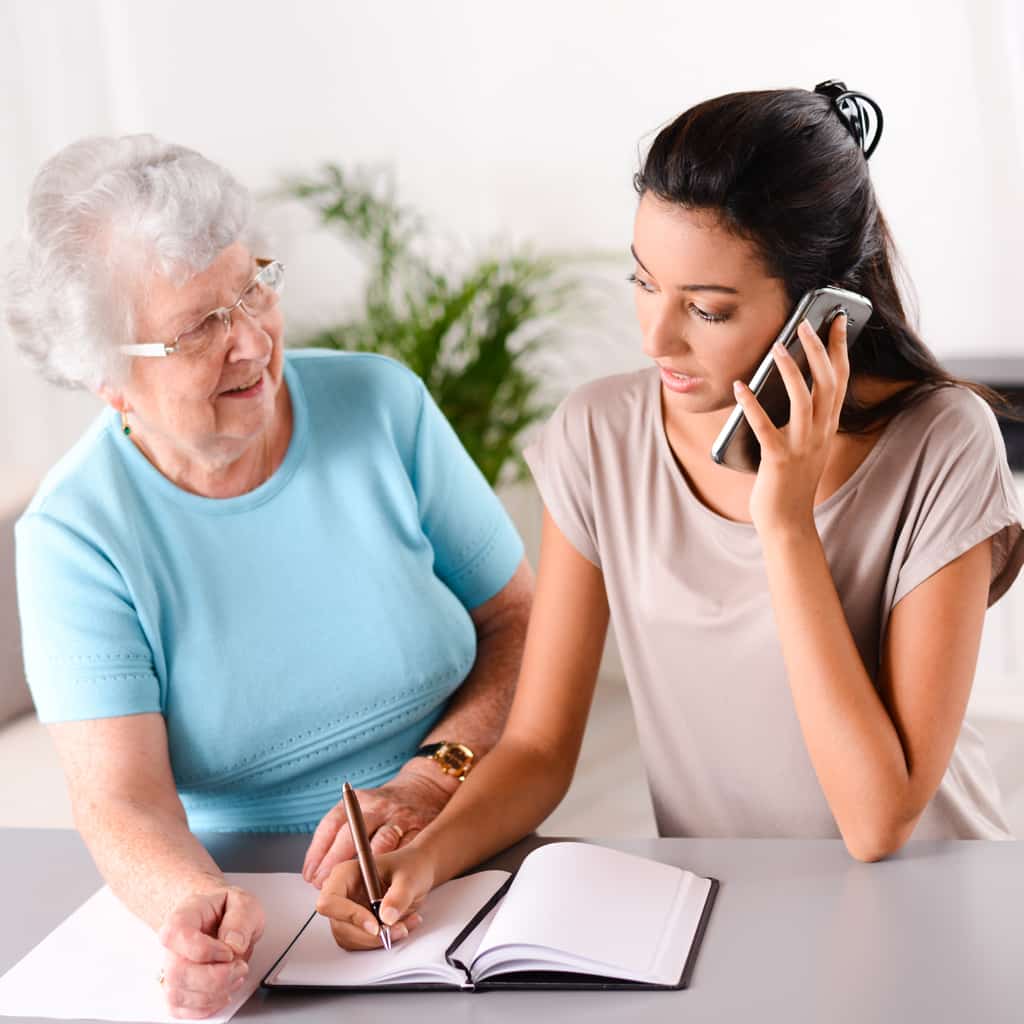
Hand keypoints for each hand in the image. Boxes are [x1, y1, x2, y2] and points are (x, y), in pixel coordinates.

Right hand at [157, 886, 264, 1019]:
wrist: (223, 918)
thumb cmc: (228, 910)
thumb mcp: (244, 904)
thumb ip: (241, 919)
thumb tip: (233, 943)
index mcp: (186, 915)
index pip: (177, 934)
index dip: (203, 950)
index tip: (229, 952)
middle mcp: (173, 944)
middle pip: (177, 972)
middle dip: (214, 978)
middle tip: (239, 968)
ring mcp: (172, 967)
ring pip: (177, 994)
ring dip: (212, 995)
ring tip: (234, 978)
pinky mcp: (177, 987)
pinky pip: (178, 1009)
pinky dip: (204, 1008)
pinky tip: (222, 993)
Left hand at [303, 764, 454, 887]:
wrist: (424, 788)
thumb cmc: (386, 807)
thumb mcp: (362, 807)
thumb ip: (338, 835)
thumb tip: (313, 873)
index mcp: (359, 801)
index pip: (333, 823)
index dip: (319, 851)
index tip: (311, 875)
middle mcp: (378, 807)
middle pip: (352, 833)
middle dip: (335, 862)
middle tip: (324, 885)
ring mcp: (399, 817)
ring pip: (382, 842)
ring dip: (367, 871)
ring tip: (354, 892)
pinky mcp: (419, 828)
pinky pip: (406, 851)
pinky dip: (396, 871)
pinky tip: (386, 889)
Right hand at [316, 845, 436, 949]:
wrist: (419, 871)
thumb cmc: (411, 865)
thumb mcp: (410, 877)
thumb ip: (399, 896)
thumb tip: (386, 917)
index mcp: (346, 873)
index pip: (330, 901)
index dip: (349, 915)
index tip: (375, 925)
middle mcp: (342, 893)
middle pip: (340, 926)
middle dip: (370, 935)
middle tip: (399, 929)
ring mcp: (348, 910)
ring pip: (351, 939)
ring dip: (378, 940)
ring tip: (405, 924)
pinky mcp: (357, 925)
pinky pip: (362, 942)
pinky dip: (382, 941)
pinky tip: (401, 926)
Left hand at [732, 313, 849, 536]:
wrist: (787, 522)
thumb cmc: (790, 482)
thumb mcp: (806, 445)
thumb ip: (805, 419)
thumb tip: (792, 384)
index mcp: (828, 427)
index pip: (840, 380)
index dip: (839, 349)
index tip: (837, 320)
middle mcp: (821, 434)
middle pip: (827, 383)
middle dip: (818, 350)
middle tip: (805, 323)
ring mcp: (802, 447)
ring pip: (804, 400)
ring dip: (790, 371)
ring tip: (776, 347)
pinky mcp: (779, 460)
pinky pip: (765, 427)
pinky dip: (752, 405)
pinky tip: (740, 388)